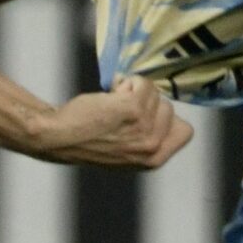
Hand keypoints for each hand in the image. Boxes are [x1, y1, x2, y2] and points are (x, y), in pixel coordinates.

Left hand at [28, 76, 191, 167]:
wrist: (57, 138)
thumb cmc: (85, 141)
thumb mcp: (125, 151)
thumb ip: (146, 138)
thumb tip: (164, 111)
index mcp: (154, 160)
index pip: (185, 131)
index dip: (166, 119)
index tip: (145, 117)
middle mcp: (153, 148)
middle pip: (168, 107)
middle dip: (146, 102)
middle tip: (119, 112)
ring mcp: (145, 129)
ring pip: (154, 92)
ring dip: (132, 91)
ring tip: (111, 106)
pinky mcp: (134, 110)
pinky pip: (142, 82)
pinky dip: (125, 83)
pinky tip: (109, 95)